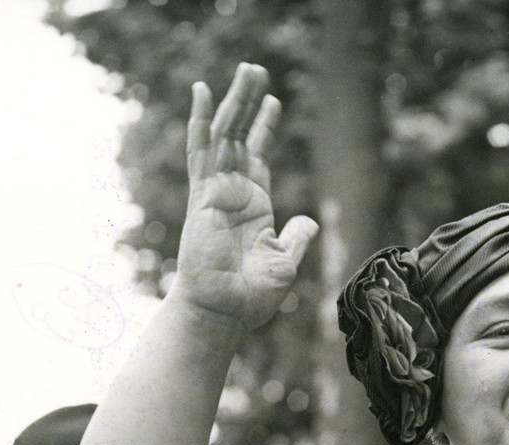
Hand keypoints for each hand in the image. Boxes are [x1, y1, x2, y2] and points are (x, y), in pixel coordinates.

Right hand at [171, 63, 317, 331]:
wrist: (223, 313)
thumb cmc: (250, 298)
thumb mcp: (285, 264)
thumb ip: (296, 238)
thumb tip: (308, 220)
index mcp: (254, 207)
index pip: (258, 156)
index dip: (265, 128)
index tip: (273, 101)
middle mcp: (233, 194)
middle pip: (241, 136)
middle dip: (248, 102)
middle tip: (257, 69)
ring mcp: (215, 191)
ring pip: (224, 134)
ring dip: (235, 101)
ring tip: (248, 70)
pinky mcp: (201, 195)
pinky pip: (200, 150)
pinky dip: (200, 119)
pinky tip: (202, 90)